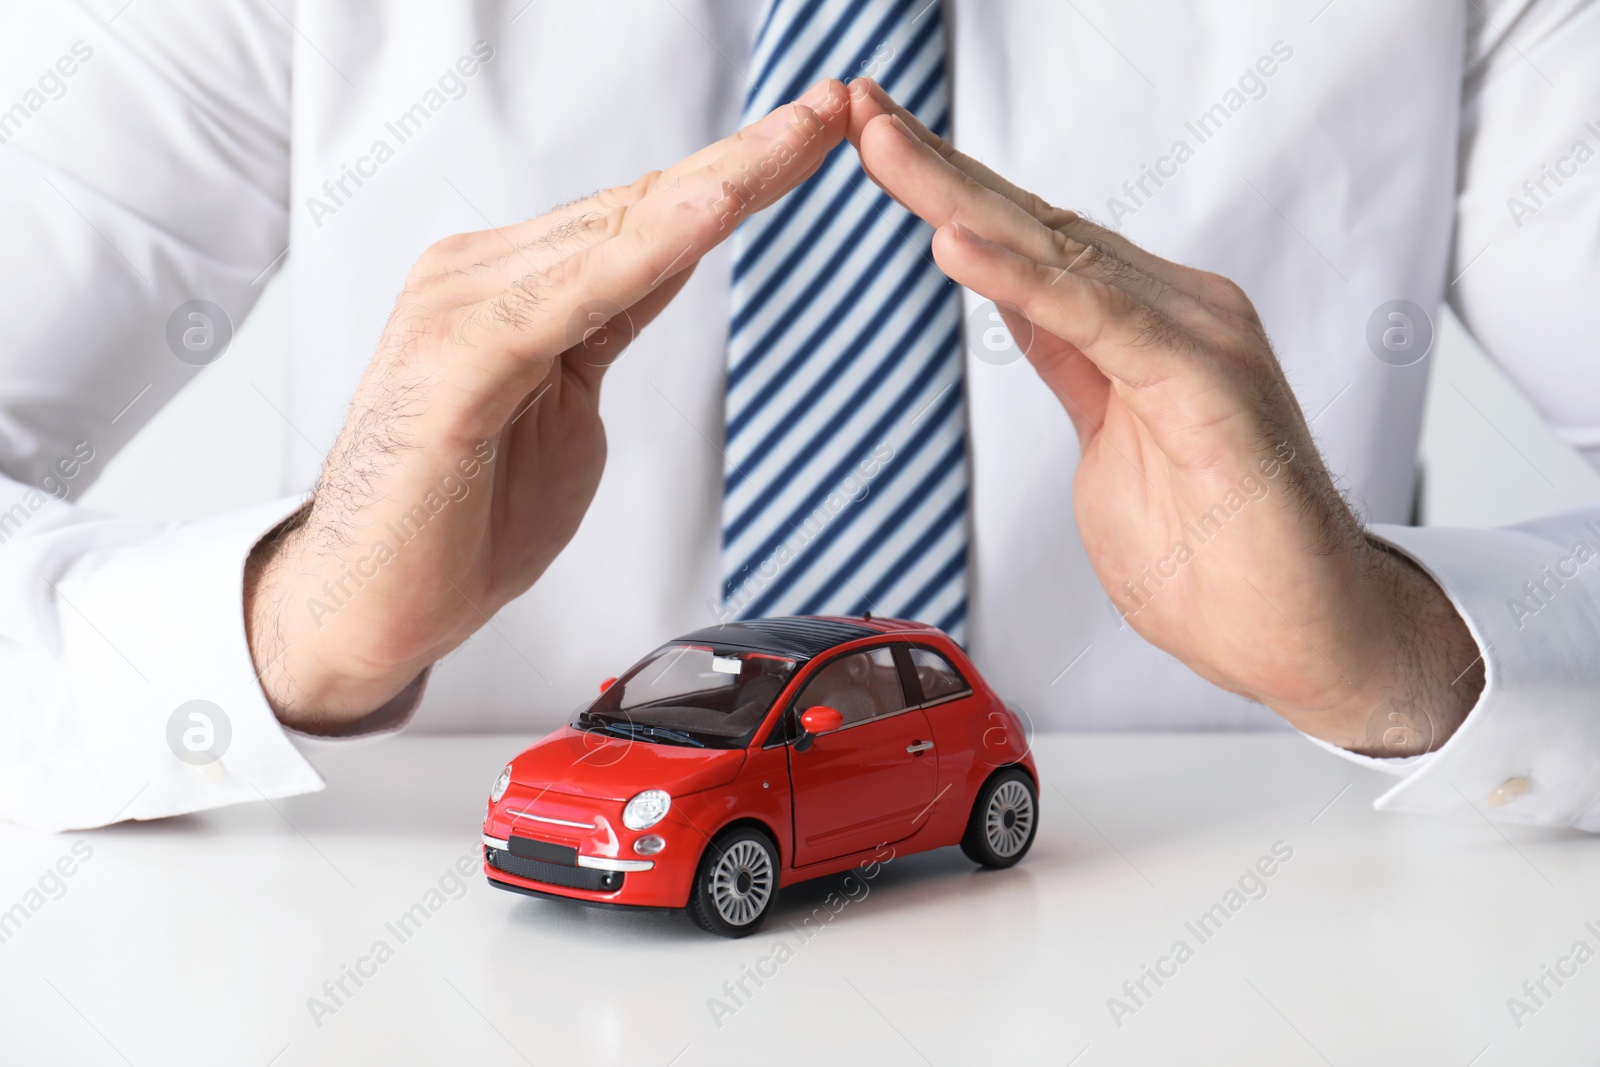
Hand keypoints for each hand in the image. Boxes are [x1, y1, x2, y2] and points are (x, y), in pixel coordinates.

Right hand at [246, 80, 849, 731]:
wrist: (363, 604)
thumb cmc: (458, 516)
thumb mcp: (564, 403)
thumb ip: (605, 324)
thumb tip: (658, 268)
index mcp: (510, 286)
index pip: (643, 215)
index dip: (736, 174)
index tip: (818, 137)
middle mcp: (481, 277)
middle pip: (641, 204)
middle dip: (749, 156)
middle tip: (837, 108)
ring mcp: (462, 309)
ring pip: (618, 231)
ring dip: (721, 181)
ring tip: (803, 135)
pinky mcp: (459, 362)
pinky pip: (577, 293)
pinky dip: (653, 246)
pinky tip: (716, 208)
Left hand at [846, 80, 1482, 754]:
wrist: (1305, 636)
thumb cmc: (1219, 558)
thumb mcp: (1107, 440)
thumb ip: (1071, 365)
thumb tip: (1023, 308)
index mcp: (1146, 327)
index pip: (1032, 243)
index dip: (952, 192)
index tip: (879, 148)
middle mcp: (1175, 314)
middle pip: (1035, 227)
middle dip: (939, 169)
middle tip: (862, 113)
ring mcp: (1197, 340)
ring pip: (1058, 254)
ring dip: (962, 200)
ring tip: (886, 149)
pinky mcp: (1206, 384)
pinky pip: (1098, 320)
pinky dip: (1022, 282)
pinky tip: (957, 243)